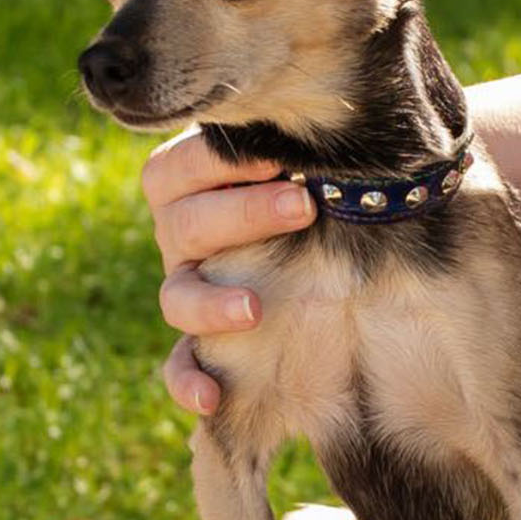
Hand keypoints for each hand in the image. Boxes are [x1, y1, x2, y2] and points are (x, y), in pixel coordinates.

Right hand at [142, 129, 316, 413]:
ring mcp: (187, 291)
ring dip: (211, 303)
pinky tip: (212, 397)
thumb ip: (300, 146)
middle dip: (243, 214)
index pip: (177, 168)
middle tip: (302, 207)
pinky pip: (179, 368)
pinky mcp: (201, 344)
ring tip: (255, 309)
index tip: (277, 155)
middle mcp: (179, 237)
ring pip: (175, 297)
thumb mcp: (301, 163)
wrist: (330, 254)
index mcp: (188, 185)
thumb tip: (344, 122)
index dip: (218, 160)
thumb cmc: (311, 185)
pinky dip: (188, 382)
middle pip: (184, 225)